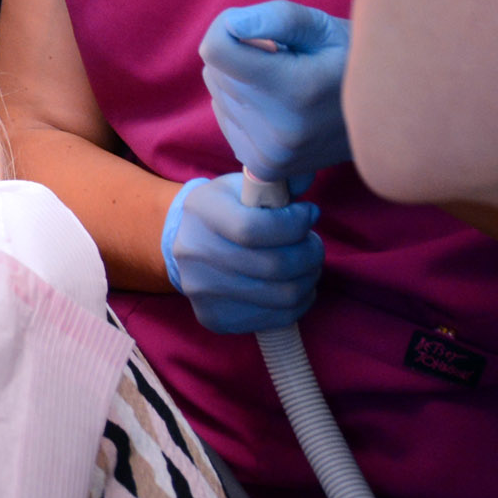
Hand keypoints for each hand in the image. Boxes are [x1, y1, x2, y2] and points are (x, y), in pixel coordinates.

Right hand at [163, 174, 324, 333]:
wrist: (184, 241)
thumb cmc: (225, 208)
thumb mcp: (243, 186)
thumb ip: (276, 183)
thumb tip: (305, 178)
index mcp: (200, 210)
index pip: (253, 228)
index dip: (294, 224)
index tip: (308, 214)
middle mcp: (193, 253)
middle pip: (273, 266)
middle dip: (309, 254)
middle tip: (313, 244)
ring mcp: (201, 290)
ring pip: (282, 296)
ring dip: (308, 279)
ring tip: (307, 265)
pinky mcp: (215, 318)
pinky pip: (276, 319)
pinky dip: (298, 303)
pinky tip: (294, 285)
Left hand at [201, 0, 352, 183]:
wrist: (387, 119)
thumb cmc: (354, 61)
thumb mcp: (325, 28)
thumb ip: (278, 17)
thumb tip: (232, 25)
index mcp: (293, 89)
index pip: (216, 49)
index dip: (229, 28)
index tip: (261, 33)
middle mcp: (278, 129)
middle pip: (215, 71)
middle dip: (239, 56)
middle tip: (285, 62)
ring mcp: (270, 154)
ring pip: (218, 96)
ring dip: (242, 84)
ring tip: (288, 88)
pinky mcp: (265, 167)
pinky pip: (227, 122)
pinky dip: (244, 110)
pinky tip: (281, 110)